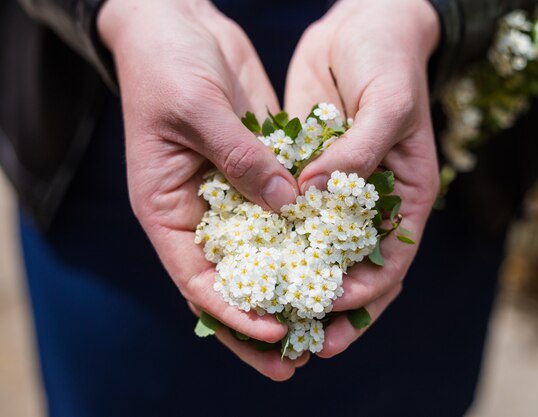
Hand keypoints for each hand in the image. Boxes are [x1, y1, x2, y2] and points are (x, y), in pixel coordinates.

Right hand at [98, 0, 304, 379]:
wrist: (177, 25)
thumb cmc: (165, 63)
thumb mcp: (194, 108)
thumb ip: (238, 159)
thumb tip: (287, 206)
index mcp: (166, 209)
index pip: (195, 279)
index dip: (233, 312)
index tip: (274, 331)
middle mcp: (198, 213)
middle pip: (230, 284)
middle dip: (261, 324)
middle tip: (295, 362)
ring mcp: (230, 196)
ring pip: (260, 257)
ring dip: (288, 290)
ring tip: (322, 323)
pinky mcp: (258, 175)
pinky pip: (282, 216)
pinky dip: (302, 240)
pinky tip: (333, 260)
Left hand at [284, 0, 440, 356]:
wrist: (363, 24)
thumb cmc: (389, 60)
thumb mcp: (386, 103)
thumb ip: (356, 154)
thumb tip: (313, 197)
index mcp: (407, 196)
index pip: (392, 261)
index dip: (366, 292)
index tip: (333, 307)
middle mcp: (371, 202)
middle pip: (354, 271)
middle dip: (332, 308)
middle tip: (303, 341)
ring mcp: (337, 191)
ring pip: (319, 250)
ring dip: (300, 281)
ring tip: (271, 313)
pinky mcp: (306, 173)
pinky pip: (291, 215)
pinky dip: (278, 239)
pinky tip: (252, 259)